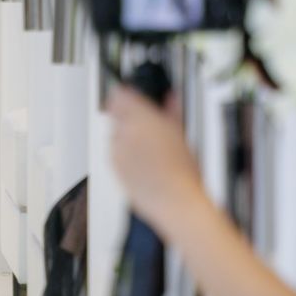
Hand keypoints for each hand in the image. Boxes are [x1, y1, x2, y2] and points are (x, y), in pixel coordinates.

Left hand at [108, 84, 204, 239]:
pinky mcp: (113, 168)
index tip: (130, 97)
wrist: (176, 201)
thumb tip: (171, 98)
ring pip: (115, 135)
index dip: (125, 95)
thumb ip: (171, 110)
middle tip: (144, 126)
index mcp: (140, 118)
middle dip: (127, 118)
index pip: (119, 94)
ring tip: (147, 150)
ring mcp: (116, 150)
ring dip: (125, 137)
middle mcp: (124, 131)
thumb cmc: (182, 170)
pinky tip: (143, 164)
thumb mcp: (181, 133)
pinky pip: (114, 154)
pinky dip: (124, 155)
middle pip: (115, 114)